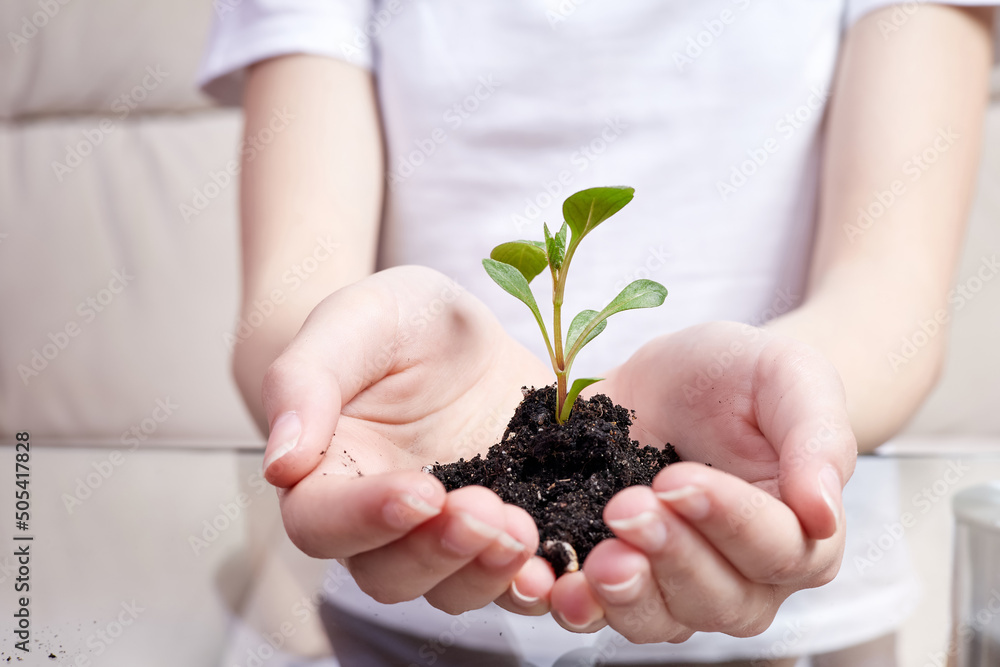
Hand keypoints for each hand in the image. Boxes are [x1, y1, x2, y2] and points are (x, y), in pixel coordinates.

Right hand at [260, 266, 559, 613]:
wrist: (463, 331)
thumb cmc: (397, 320)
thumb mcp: (357, 319)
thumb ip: (305, 378)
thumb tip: (282, 461)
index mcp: (326, 472)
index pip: (322, 521)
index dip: (365, 517)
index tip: (420, 490)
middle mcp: (380, 519)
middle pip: (388, 572)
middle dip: (437, 550)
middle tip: (483, 511)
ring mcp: (443, 532)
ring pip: (449, 589)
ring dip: (484, 571)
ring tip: (521, 529)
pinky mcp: (499, 531)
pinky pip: (508, 578)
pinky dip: (529, 580)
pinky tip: (553, 559)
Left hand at [547, 321, 856, 641]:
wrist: (673, 379)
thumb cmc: (741, 376)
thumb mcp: (788, 376)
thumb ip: (817, 436)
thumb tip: (825, 513)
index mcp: (799, 533)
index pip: (776, 549)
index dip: (727, 520)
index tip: (677, 478)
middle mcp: (745, 578)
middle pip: (718, 598)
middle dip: (670, 554)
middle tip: (627, 506)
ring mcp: (679, 587)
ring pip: (662, 621)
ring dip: (626, 594)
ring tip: (597, 557)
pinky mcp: (621, 581)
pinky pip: (602, 615)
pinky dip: (577, 606)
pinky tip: (553, 584)